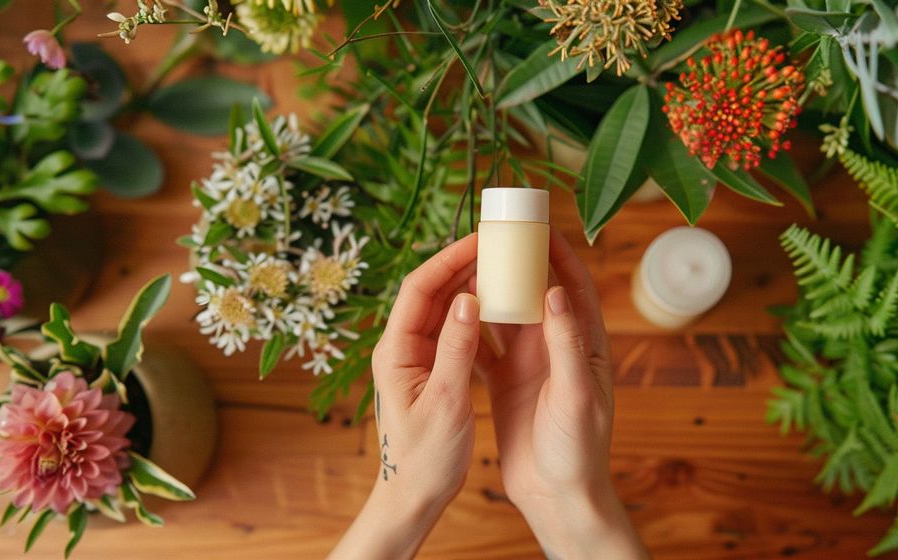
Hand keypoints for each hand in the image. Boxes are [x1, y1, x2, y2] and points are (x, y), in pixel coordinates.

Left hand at [330, 234, 479, 559]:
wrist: (413, 495)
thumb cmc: (425, 457)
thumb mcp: (445, 402)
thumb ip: (456, 350)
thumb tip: (469, 299)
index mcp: (396, 351)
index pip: (420, 288)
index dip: (449, 259)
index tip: (479, 240)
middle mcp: (402, 347)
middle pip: (431, 291)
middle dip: (461, 264)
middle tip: (496, 243)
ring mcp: (416, 357)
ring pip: (443, 308)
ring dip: (469, 285)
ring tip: (501, 265)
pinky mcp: (431, 370)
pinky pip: (452, 330)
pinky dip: (474, 314)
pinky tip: (498, 306)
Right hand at [477, 231, 646, 558]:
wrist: (556, 495)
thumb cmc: (579, 448)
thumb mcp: (575, 394)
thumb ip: (566, 343)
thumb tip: (557, 290)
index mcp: (583, 345)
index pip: (574, 287)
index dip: (560, 254)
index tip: (538, 226)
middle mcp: (556, 348)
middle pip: (537, 293)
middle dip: (518, 265)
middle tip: (493, 237)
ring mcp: (530, 365)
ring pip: (508, 317)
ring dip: (491, 293)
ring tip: (466, 266)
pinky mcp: (507, 383)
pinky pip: (485, 347)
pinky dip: (470, 329)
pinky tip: (450, 313)